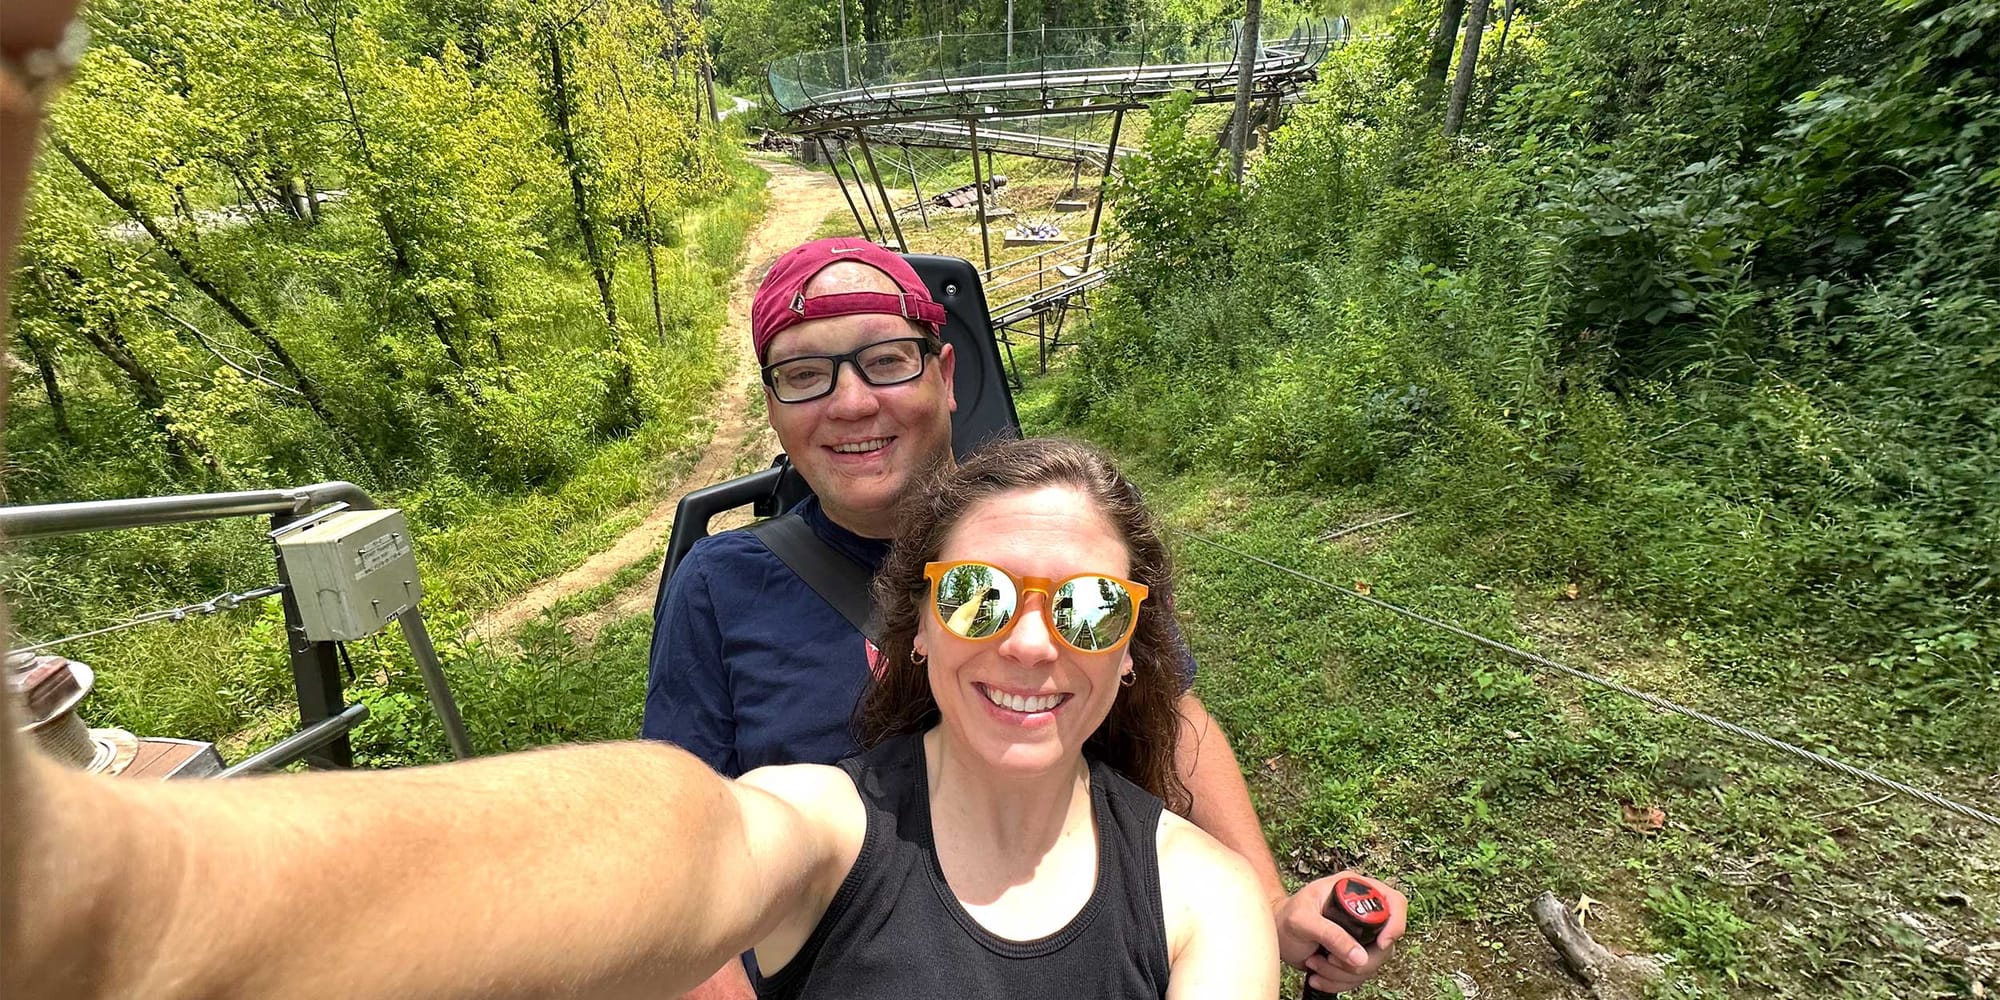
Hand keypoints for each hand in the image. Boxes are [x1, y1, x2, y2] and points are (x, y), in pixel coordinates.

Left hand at [1274, 871, 1406, 993]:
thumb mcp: (1302, 920)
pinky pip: (1359, 976)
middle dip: (1359, 960)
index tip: (1380, 944)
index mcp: (1354, 889)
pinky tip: (1317, 975)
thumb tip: (1360, 957)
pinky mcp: (1353, 954)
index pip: (1394, 902)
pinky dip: (1338, 981)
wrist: (1275, 933)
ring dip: (1342, 973)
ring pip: (1372, 963)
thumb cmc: (1285, 917)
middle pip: (1387, 942)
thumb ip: (1330, 935)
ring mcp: (1360, 934)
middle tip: (1330, 959)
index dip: (1394, 924)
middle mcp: (1363, 911)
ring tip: (1314, 964)